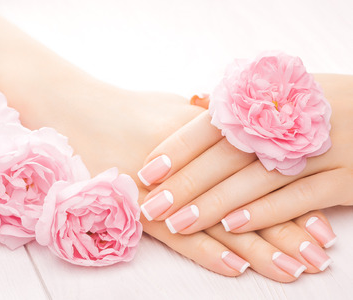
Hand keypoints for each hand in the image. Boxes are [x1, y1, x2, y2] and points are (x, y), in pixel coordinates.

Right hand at [22, 84, 335, 280]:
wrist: (81, 111)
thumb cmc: (131, 109)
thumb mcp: (176, 108)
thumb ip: (211, 127)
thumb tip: (241, 138)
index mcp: (207, 134)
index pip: (261, 174)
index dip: (295, 201)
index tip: (323, 225)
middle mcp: (192, 161)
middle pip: (248, 202)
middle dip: (287, 232)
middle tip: (317, 257)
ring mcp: (165, 187)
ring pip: (220, 223)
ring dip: (258, 250)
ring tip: (290, 271)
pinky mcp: (137, 207)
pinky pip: (178, 235)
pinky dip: (208, 253)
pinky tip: (236, 269)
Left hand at [138, 74, 352, 235]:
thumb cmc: (321, 102)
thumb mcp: (286, 89)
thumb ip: (244, 100)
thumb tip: (195, 101)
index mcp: (274, 96)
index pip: (214, 124)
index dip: (179, 148)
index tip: (147, 170)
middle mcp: (294, 120)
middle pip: (227, 156)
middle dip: (186, 183)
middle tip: (152, 205)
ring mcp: (323, 149)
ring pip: (257, 180)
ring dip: (215, 204)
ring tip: (180, 222)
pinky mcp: (349, 177)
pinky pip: (300, 199)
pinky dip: (265, 213)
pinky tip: (233, 226)